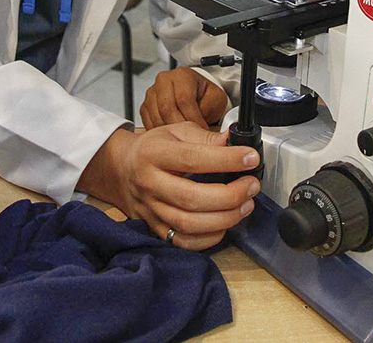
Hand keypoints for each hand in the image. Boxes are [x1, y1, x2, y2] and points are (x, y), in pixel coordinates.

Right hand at [79, 124, 260, 249]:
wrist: (121, 169)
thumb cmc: (153, 148)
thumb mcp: (175, 131)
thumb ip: (204, 137)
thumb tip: (232, 143)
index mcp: (153, 154)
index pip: (193, 159)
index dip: (226, 160)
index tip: (250, 158)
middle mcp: (149, 183)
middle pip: (191, 198)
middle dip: (230, 195)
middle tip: (252, 186)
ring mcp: (150, 209)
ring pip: (189, 224)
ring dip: (225, 218)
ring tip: (245, 205)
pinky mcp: (154, 228)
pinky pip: (183, 241)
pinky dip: (209, 238)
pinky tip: (225, 224)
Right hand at [141, 67, 228, 129]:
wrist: (195, 94)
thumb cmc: (205, 95)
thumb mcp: (215, 99)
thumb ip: (208, 109)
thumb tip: (203, 126)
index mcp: (182, 75)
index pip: (184, 99)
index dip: (193, 118)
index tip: (201, 131)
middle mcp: (164, 81)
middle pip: (167, 108)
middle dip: (181, 127)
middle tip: (191, 138)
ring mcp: (152, 93)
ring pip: (157, 117)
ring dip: (170, 131)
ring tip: (183, 137)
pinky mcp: (145, 106)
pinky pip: (149, 122)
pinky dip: (160, 132)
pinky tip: (172, 135)